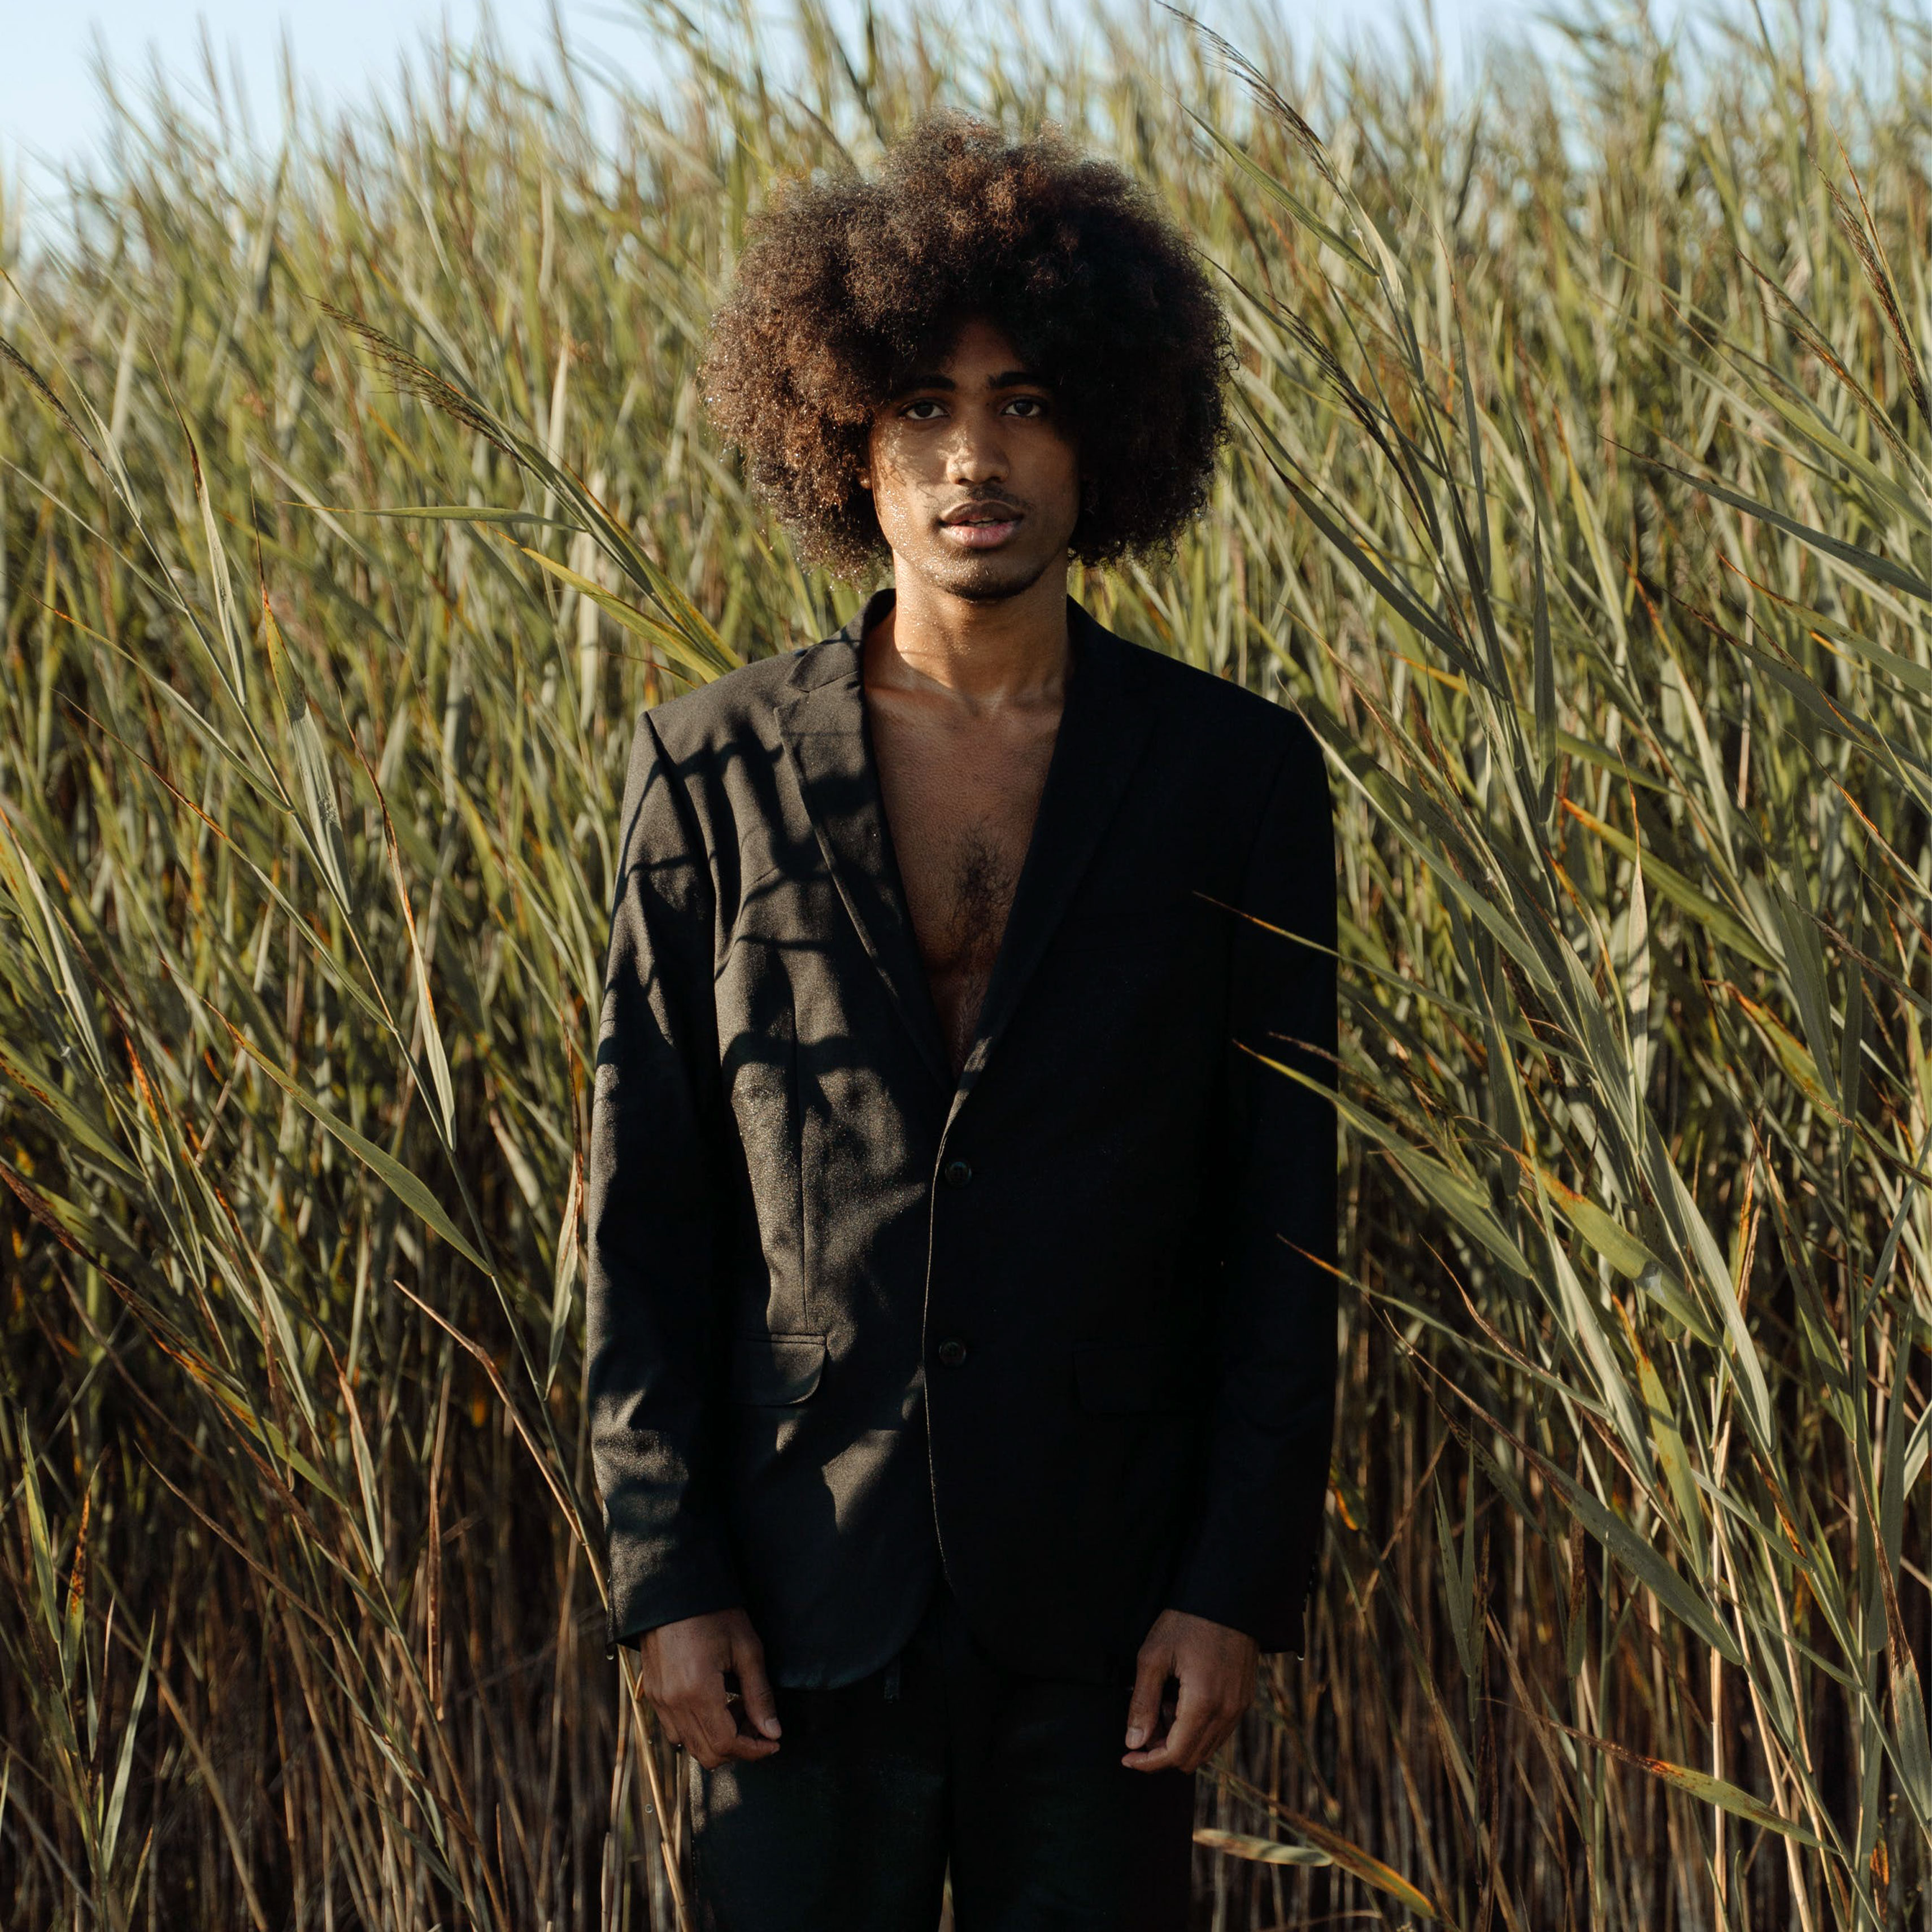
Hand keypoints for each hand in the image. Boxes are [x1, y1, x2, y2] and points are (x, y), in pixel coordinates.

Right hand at [636, 1608, 781, 1768]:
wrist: (673, 1589)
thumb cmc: (713, 1612)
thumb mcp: (746, 1648)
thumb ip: (760, 1694)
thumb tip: (773, 1732)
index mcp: (698, 1691)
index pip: (726, 1744)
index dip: (753, 1750)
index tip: (773, 1742)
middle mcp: (673, 1702)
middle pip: (707, 1753)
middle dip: (738, 1748)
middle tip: (757, 1723)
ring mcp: (659, 1700)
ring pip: (689, 1745)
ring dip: (718, 1740)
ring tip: (737, 1709)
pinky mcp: (653, 1694)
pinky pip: (675, 1730)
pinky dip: (698, 1730)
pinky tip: (715, 1704)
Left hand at [1122, 1608, 1257, 1772]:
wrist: (1227, 1596)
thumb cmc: (1187, 1621)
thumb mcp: (1153, 1656)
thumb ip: (1142, 1703)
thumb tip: (1133, 1743)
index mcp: (1204, 1704)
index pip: (1175, 1755)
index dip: (1148, 1762)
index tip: (1126, 1757)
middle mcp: (1227, 1713)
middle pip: (1192, 1758)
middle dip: (1162, 1751)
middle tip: (1142, 1723)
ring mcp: (1239, 1707)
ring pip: (1206, 1747)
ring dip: (1180, 1740)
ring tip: (1161, 1704)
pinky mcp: (1243, 1699)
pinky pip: (1218, 1731)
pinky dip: (1196, 1728)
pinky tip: (1180, 1699)